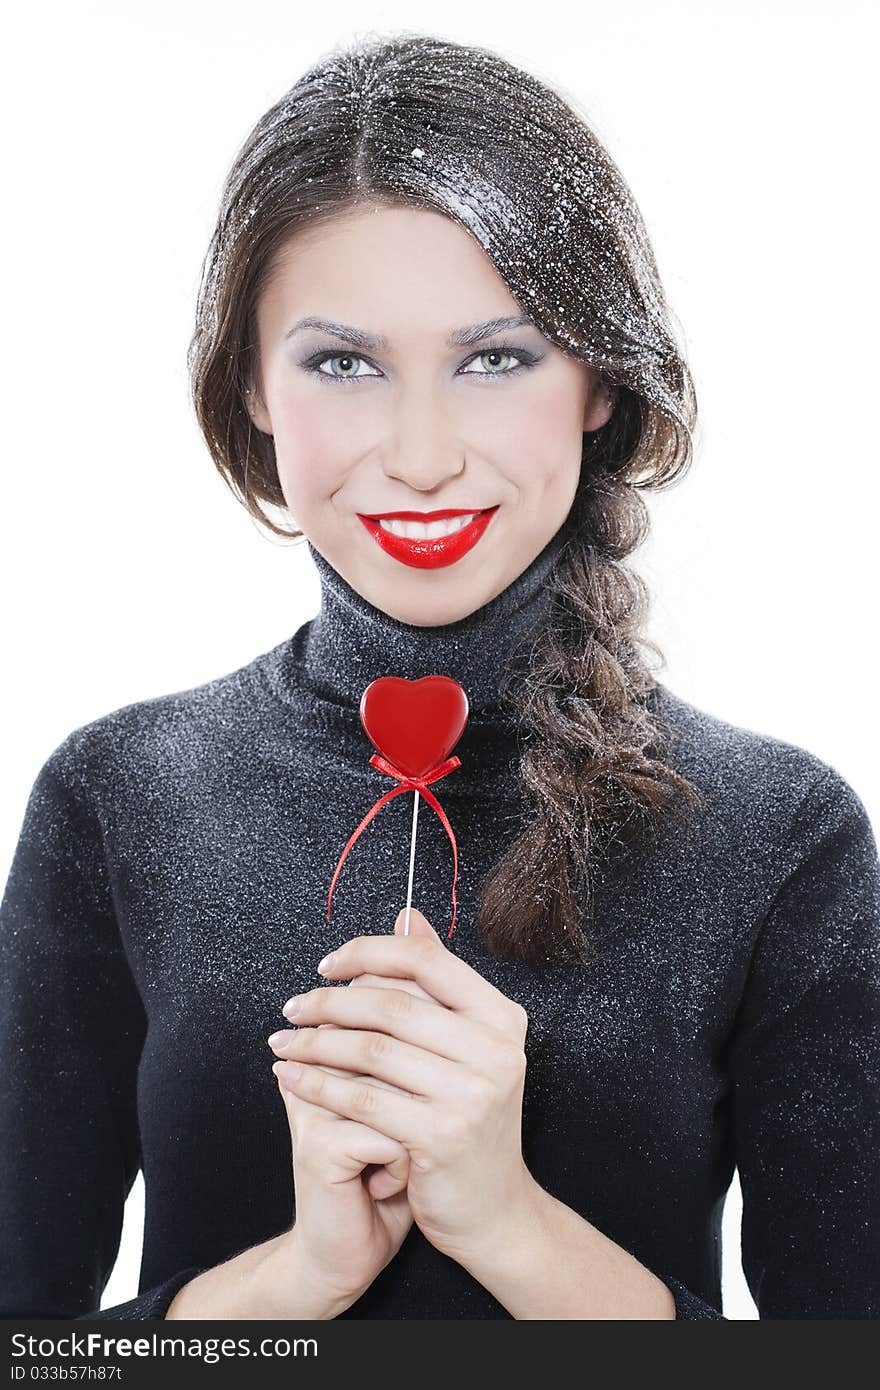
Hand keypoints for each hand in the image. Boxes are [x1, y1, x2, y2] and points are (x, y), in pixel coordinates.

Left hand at [269, 907, 536, 1265]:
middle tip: (292, 1007)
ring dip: (315, 1043)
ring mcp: (472, 1094)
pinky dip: (319, 1085)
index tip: (327, 965)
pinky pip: (362, 1098)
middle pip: (393, 1003)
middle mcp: (495, 1050)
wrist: (496, 1212)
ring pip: (371, 1049)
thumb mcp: (465, 1048)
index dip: (369, 953)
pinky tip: (292, 1079)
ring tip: (284, 1042)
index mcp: (501, 1017)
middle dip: (330, 1001)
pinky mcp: (441, 1135)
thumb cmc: (469, 1122)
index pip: (426, 961)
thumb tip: (408, 915)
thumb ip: (437, 983)